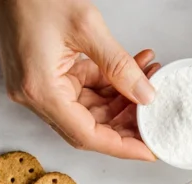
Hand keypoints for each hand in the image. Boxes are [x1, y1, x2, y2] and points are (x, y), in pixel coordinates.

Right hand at [0, 0, 158, 159]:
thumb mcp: (85, 26)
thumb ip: (119, 65)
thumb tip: (144, 95)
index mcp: (40, 91)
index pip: (87, 135)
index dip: (122, 146)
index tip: (149, 149)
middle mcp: (35, 95)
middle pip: (89, 125)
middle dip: (127, 121)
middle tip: (157, 114)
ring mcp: (39, 85)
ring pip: (89, 107)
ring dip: (122, 97)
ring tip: (150, 78)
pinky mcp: (44, 74)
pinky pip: (82, 88)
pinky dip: (109, 81)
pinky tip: (133, 67)